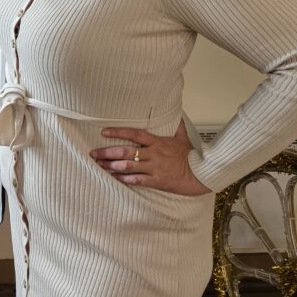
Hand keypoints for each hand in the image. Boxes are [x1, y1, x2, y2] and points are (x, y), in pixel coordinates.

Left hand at [91, 121, 210, 195]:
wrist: (202, 173)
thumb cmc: (191, 155)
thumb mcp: (183, 138)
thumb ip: (177, 127)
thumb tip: (177, 115)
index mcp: (157, 142)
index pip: (134, 134)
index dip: (118, 132)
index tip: (103, 132)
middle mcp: (153, 154)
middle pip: (125, 151)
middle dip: (107, 152)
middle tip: (93, 153)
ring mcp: (154, 168)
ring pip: (128, 166)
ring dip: (111, 166)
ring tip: (99, 165)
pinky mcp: (157, 181)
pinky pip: (137, 180)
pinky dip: (124, 179)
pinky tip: (114, 178)